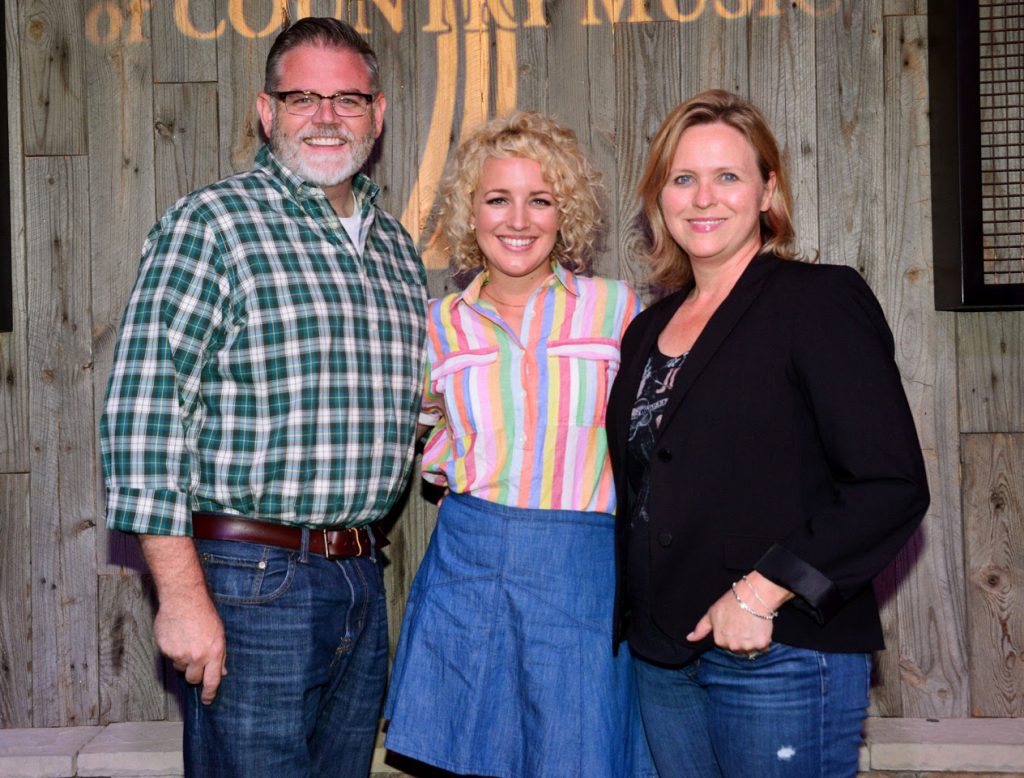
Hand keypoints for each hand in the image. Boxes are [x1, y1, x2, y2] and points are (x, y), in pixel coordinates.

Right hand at [139, 535, 227, 703]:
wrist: (183, 599)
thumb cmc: (204, 613)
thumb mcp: (219, 633)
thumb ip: (220, 654)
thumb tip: (222, 672)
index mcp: (214, 652)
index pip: (212, 681)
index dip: (209, 694)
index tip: (208, 700)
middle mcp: (197, 656)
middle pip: (193, 679)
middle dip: (194, 674)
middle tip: (195, 661)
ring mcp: (180, 654)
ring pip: (180, 668)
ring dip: (183, 660)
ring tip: (187, 640)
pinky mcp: (166, 650)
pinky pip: (170, 657)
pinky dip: (173, 650)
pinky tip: (177, 636)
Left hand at [686, 572, 791, 653]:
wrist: (753, 595)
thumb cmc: (732, 602)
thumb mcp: (712, 613)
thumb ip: (701, 628)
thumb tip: (689, 638)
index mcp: (719, 640)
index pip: (725, 644)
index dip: (730, 634)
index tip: (734, 624)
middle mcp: (733, 646)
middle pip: (738, 648)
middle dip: (741, 639)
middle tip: (743, 624)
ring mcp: (747, 646)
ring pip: (751, 649)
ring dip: (752, 641)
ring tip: (752, 625)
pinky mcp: (761, 644)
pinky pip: (763, 647)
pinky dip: (763, 639)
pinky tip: (760, 627)